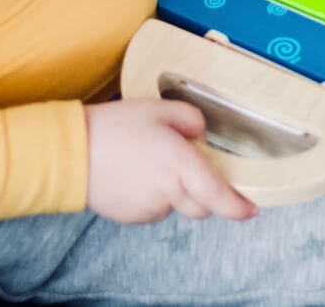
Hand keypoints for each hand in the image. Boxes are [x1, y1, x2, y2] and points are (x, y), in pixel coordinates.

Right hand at [83, 98, 257, 223]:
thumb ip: (191, 119)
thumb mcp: (159, 108)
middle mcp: (169, 192)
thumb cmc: (115, 126)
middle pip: (202, 205)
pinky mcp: (133, 217)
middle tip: (187, 164)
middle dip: (205, 191)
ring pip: (176, 204)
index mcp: (180, 164)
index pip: (218, 195)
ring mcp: (150, 208)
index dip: (238, 205)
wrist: (73, 151)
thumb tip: (201, 137)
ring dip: (175, 189)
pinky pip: (155, 208)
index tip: (251, 208)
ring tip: (150, 161)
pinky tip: (135, 173)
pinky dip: (154, 195)